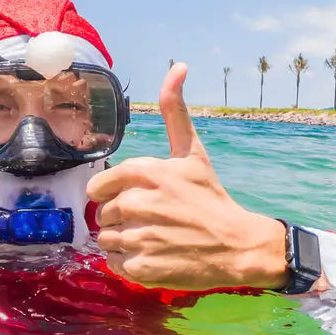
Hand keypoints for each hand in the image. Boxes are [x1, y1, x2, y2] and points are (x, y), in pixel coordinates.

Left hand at [87, 63, 291, 291]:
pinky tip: (154, 256)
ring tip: (153, 239)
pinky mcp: (143, 268)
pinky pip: (115, 264)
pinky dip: (130, 264)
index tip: (136, 199)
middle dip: (122, 220)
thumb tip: (177, 66)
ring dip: (124, 242)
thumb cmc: (210, 197)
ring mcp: (142, 237)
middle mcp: (141, 203)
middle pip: (103, 215)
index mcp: (147, 172)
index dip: (112, 195)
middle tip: (153, 221)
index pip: (98, 187)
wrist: (237, 245)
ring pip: (107, 240)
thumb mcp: (192, 152)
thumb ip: (175, 111)